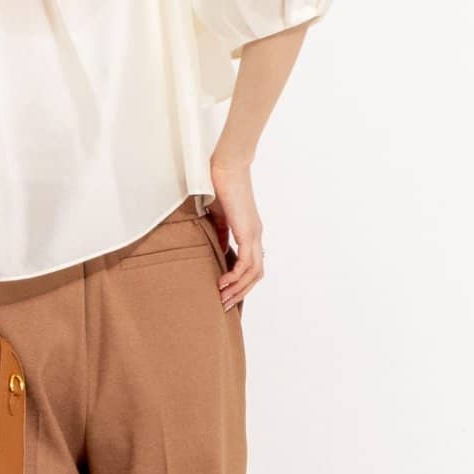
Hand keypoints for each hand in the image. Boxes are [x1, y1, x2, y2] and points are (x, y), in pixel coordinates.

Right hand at [207, 162, 262, 310]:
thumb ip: (220, 232)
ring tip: (222, 300)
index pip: (251, 266)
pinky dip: (236, 277)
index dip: (241, 283)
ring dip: (239, 290)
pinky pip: (246, 264)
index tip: (225, 294)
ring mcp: (254, 235)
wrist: (225, 167)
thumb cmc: (219, 185)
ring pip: (254, 273)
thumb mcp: (218, 216)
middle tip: (223, 305)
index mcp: (250, 233)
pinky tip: (222, 284)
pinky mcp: (247, 233)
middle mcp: (256, 236)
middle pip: (256, 275)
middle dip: (240, 293)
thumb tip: (218, 246)